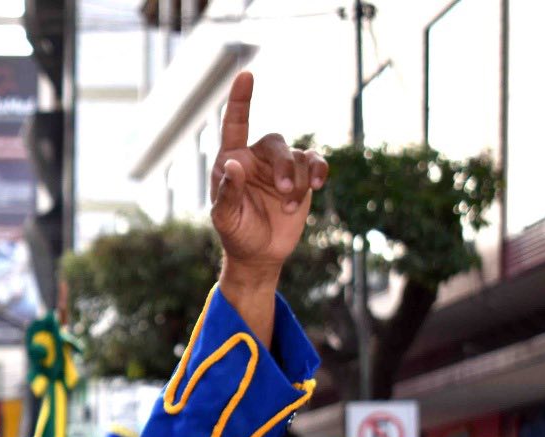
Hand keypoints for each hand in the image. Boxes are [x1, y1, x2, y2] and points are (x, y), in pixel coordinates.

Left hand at [209, 72, 327, 278]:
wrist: (261, 253)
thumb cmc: (237, 234)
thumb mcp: (226, 219)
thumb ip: (227, 193)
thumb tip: (232, 165)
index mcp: (231, 161)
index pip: (235, 125)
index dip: (240, 100)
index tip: (246, 75)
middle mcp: (256, 158)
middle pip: (275, 144)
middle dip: (283, 167)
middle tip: (284, 193)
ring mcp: (281, 165)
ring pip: (297, 155)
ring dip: (298, 179)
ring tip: (290, 204)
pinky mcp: (302, 175)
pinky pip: (315, 162)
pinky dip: (318, 171)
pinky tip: (318, 185)